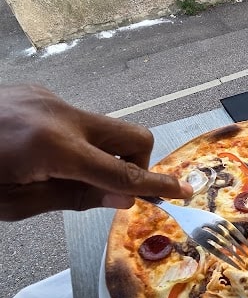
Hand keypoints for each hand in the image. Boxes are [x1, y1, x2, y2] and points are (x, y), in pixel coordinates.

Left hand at [0, 85, 192, 219]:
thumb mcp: (15, 204)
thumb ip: (75, 197)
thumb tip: (121, 197)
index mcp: (55, 149)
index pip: (123, 173)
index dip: (156, 186)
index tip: (182, 192)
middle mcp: (61, 115)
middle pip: (132, 137)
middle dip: (138, 165)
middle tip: (116, 189)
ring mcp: (50, 99)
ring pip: (104, 128)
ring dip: (102, 154)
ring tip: (63, 175)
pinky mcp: (38, 93)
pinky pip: (75, 119)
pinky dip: (76, 142)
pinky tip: (40, 155)